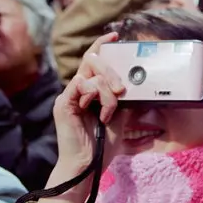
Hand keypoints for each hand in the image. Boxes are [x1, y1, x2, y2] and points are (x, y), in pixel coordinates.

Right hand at [52, 32, 125, 171]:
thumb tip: (139, 83)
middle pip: (93, 61)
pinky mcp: (63, 103)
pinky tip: (98, 111)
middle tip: (121, 90)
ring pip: (91, 74)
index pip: (94, 60)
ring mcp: (70, 95)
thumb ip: (125, 98)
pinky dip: (94, 94)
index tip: (116, 36)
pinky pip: (80, 84)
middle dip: (112, 71)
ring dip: (107, 92)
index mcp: (90, 90)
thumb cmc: (102, 144)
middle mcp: (78, 89)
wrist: (88, 166)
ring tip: (109, 111)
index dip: (102, 45)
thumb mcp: (122, 116)